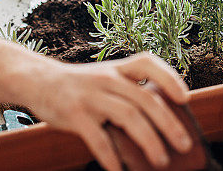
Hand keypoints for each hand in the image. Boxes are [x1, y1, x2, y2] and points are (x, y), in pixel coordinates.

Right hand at [27, 53, 192, 170]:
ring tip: (161, 160)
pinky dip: (112, 158)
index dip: (170, 77)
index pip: (148, 62)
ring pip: (129, 116)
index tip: (185, 99)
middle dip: (169, 123)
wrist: (37, 80)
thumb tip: (160, 120)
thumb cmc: (78, 85)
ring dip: (149, 140)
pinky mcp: (75, 114)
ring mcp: (91, 96)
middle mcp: (107, 78)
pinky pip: (99, 138)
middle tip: (184, 145)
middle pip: (145, 98)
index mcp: (116, 69)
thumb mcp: (102, 78)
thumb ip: (126, 91)